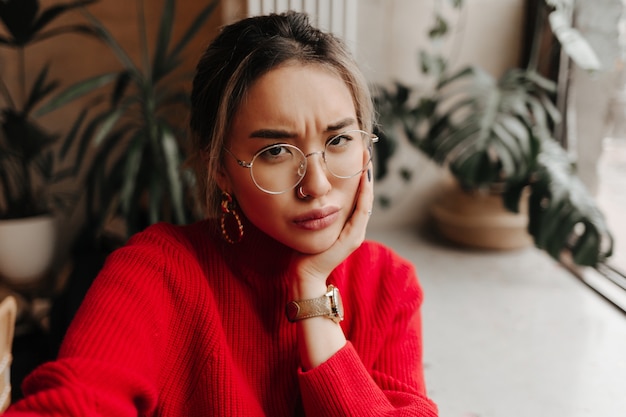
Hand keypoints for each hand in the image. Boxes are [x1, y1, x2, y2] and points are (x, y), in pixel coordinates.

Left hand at [290, 166, 372, 297]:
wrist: (304, 275)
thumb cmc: (302, 251)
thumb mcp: (309, 223)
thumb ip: (314, 210)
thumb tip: (305, 190)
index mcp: (346, 223)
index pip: (356, 194)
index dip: (358, 175)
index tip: (356, 155)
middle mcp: (355, 227)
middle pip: (364, 193)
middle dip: (365, 172)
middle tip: (365, 150)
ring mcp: (356, 233)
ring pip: (366, 199)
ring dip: (368, 179)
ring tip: (367, 160)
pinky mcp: (353, 238)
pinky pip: (362, 211)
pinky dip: (364, 194)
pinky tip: (363, 179)